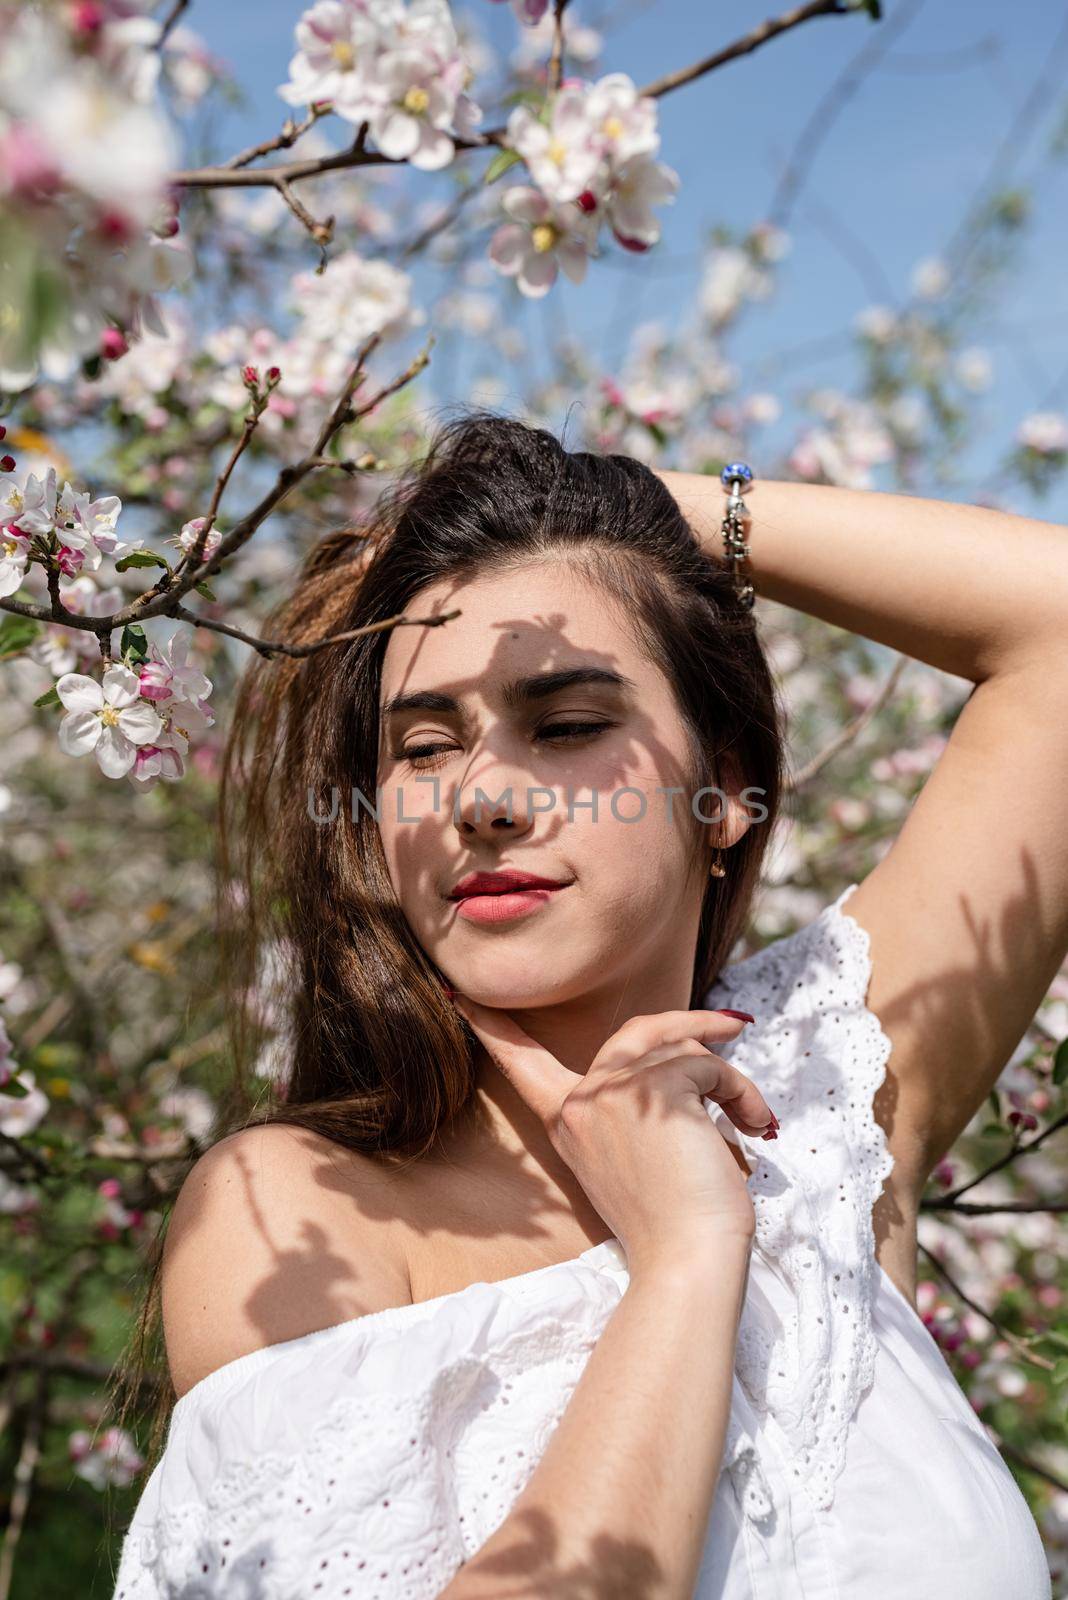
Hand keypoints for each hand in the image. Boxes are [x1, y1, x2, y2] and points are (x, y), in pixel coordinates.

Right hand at [451, 999, 774, 1266]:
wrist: (688, 1261)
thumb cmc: (673, 1224)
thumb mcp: (631, 1159)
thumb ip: (631, 1110)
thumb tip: (681, 1051)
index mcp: (566, 1123)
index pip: (521, 1064)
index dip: (492, 1028)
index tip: (460, 997)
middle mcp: (580, 1102)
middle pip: (637, 1030)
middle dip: (689, 1024)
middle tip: (732, 1028)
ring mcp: (611, 1092)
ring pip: (684, 1049)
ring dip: (729, 1080)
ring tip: (753, 1120)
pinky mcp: (653, 1089)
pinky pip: (710, 1065)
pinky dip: (741, 1092)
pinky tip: (754, 1125)